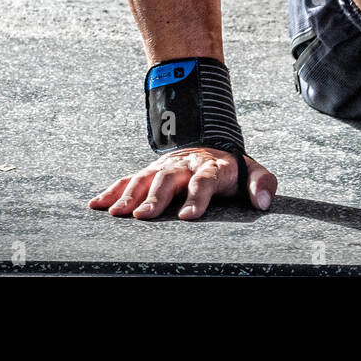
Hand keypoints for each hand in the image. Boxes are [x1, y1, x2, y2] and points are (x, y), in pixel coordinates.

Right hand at [88, 147, 277, 219]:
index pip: (205, 181)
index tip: (188, 217)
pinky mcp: (150, 171)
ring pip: (145, 178)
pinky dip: (112, 190)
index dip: (197, 197)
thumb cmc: (232, 168)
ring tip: (118, 213)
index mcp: (213, 167)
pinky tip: (97, 204)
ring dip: (130, 195)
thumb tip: (263, 203)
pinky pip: (128, 179)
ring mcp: (165, 167)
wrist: (211, 143)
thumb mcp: (253, 172)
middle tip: (145, 216)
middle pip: (170, 179)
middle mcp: (186, 165)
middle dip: (157, 197)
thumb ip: (262, 184)